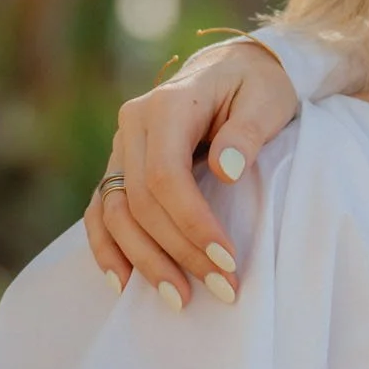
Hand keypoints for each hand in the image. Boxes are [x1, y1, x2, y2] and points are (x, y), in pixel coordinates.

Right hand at [84, 39, 301, 308]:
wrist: (235, 69)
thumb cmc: (257, 85)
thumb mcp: (267, 99)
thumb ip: (248, 131)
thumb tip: (226, 170)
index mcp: (167, 105)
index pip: (166, 176)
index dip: (193, 223)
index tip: (228, 260)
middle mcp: (134, 126)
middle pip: (141, 202)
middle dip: (179, 252)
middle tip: (223, 289)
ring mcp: (121, 148)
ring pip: (115, 214)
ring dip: (145, 261)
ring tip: (181, 299)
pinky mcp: (121, 168)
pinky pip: (101, 213)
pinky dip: (107, 248)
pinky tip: (125, 283)